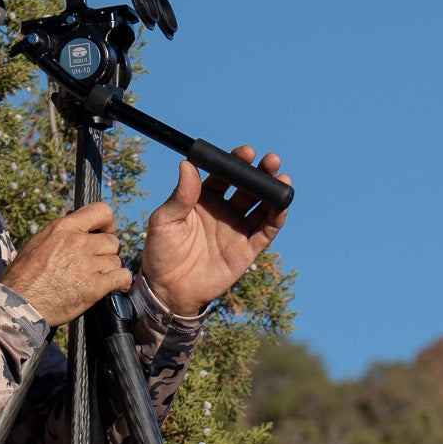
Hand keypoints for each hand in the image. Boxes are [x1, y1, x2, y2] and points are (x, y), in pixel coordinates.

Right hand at [0, 201, 133, 327]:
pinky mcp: (94, 287)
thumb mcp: (38, 242)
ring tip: (97, 278)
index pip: (102, 211)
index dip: (108, 223)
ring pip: (116, 261)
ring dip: (110, 270)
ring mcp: (88, 265)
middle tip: (98, 263)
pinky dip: (121, 282)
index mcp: (64, 227)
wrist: (18, 304)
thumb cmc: (23, 276)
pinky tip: (114, 286)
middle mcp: (78, 242)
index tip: (106, 232)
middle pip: (112, 241)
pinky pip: (122, 277)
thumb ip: (62, 233)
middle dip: (107, 252)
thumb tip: (77, 229)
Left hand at [141, 146, 289, 316]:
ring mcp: (237, 229)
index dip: (236, 162)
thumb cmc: (160, 253)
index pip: (225, 174)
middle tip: (271, 161)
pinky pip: (266, 231)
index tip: (246, 153)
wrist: (167, 290)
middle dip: (261, 172)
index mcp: (204, 198)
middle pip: (248, 186)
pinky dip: (277, 218)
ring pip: (262, 206)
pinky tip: (282, 206)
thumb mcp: (164, 221)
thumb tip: (187, 164)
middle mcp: (224, 210)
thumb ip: (179, 196)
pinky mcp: (247, 250)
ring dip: (274, 191)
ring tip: (282, 177)